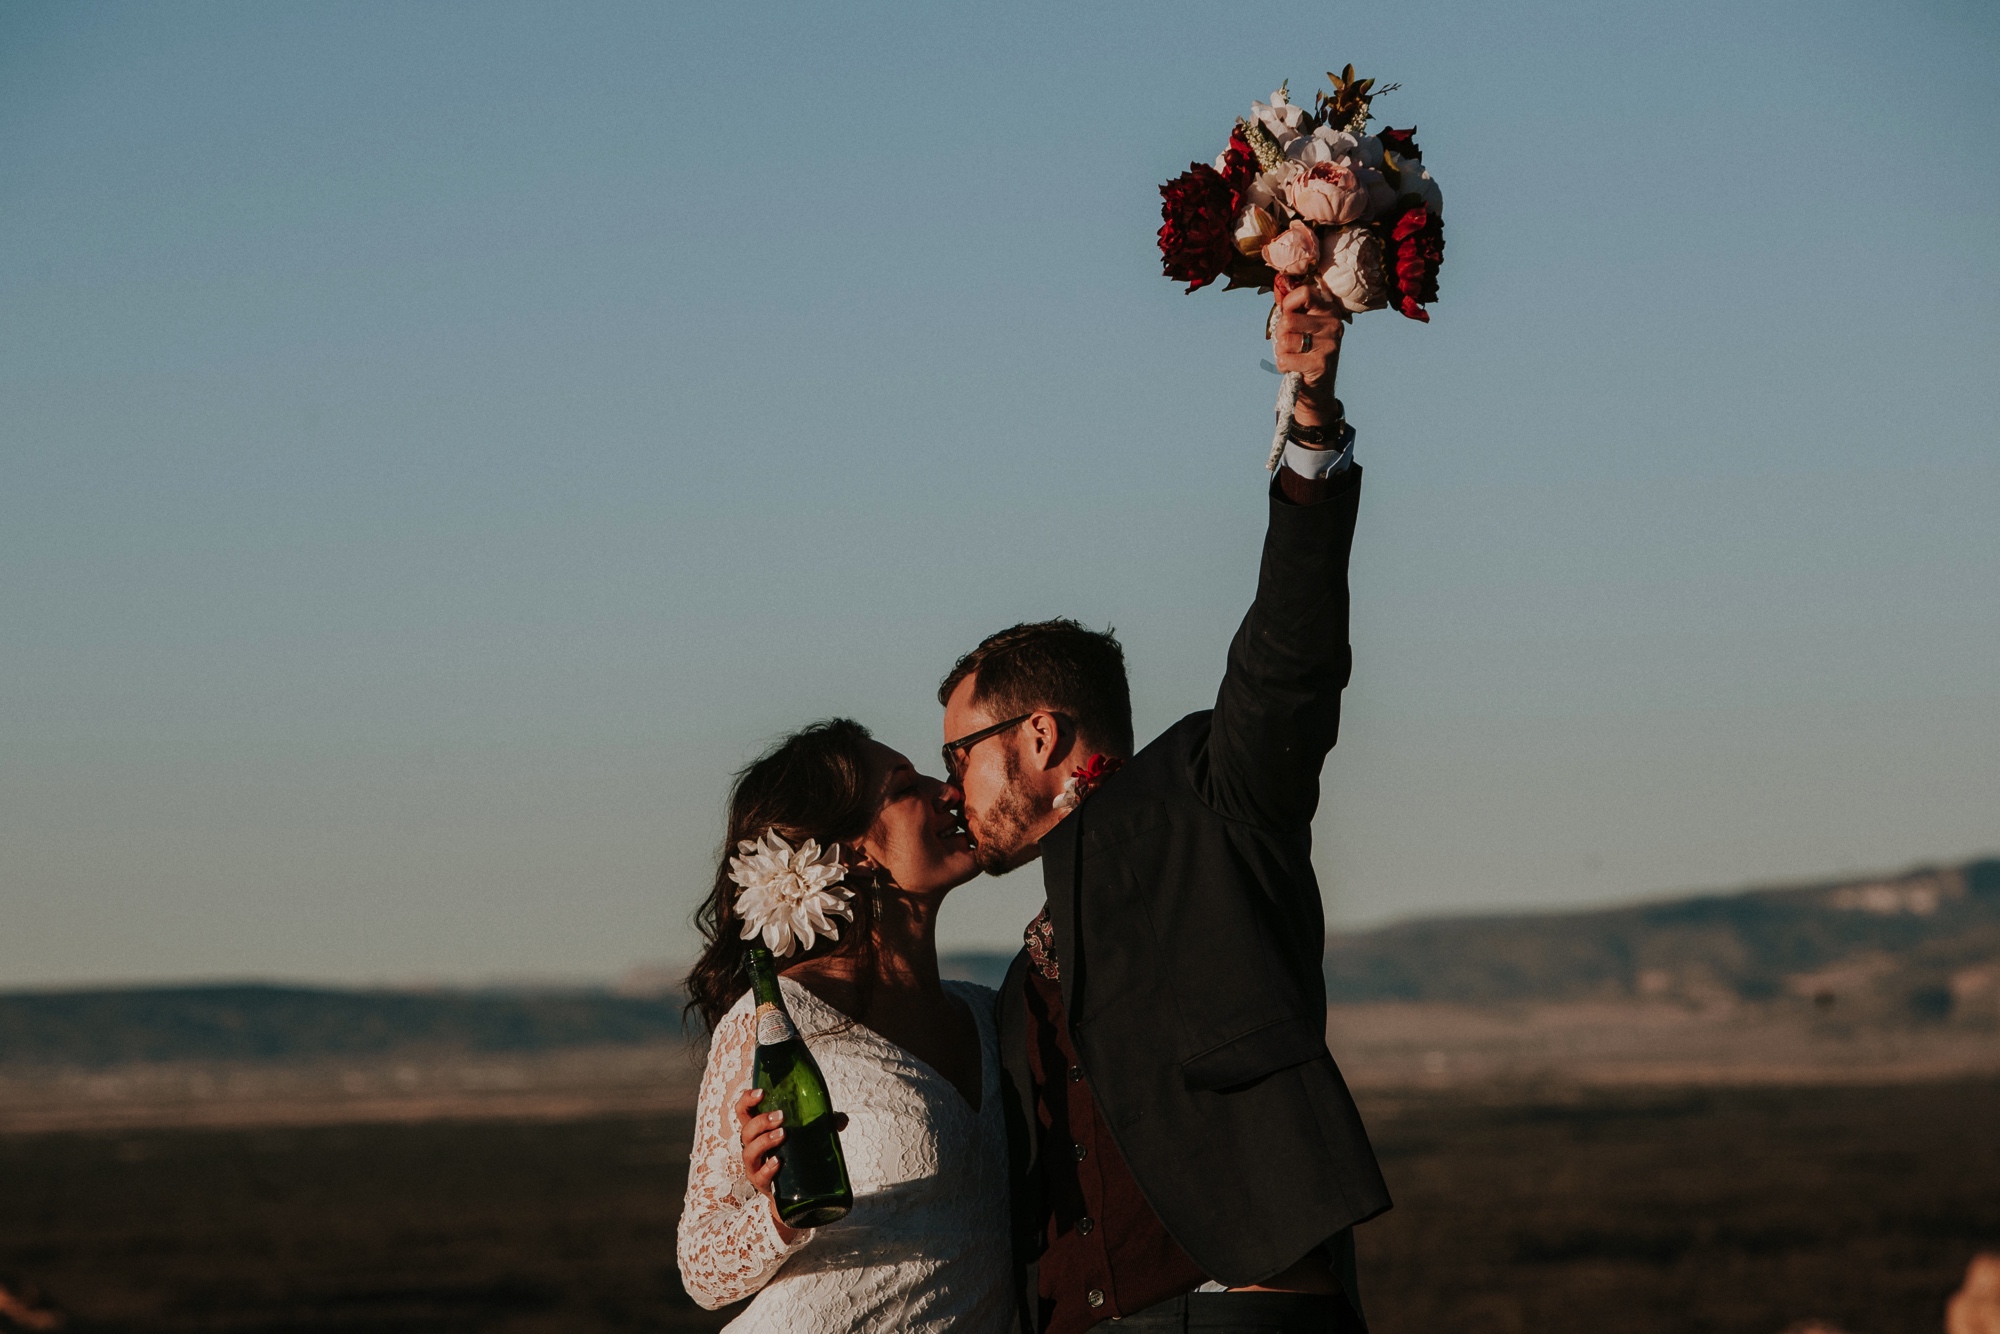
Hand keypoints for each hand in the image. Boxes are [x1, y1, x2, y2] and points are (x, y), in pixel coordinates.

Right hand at [731, 1087, 846, 1238]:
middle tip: (781, 1116)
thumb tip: (842, 1119)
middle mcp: (752, 1148)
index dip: (747, 1100)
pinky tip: (778, 1162)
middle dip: (761, 1121)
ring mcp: (755, 1168)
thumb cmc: (796, 1156)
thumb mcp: (807, 1137)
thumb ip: (823, 1125)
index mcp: (758, 1132)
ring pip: (749, 1152)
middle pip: (746, 1131)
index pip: (743, 1112)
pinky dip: (768, 1168)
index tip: (761, 1093)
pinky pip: (760, 1176)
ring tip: (783, 1134)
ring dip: (764, 1140)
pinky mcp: (763, 1185)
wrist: (796, 1196)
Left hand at [1270, 276, 1344, 424]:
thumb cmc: (1304, 352)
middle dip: (1280, 333)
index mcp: (1329, 310)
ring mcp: (1330, 344)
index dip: (1287, 305)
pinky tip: (1293, 367)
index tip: (1287, 316)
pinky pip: (1286, 359)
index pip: (1304, 293)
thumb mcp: (1302, 326)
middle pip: (1289, 320)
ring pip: (1285, 340)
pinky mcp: (1321, 364)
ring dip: (1280, 351)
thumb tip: (1278, 288)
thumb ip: (1292, 309)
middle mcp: (1333, 324)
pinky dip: (1282, 365)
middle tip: (1287, 343)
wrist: (1317, 389)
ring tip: (1291, 355)